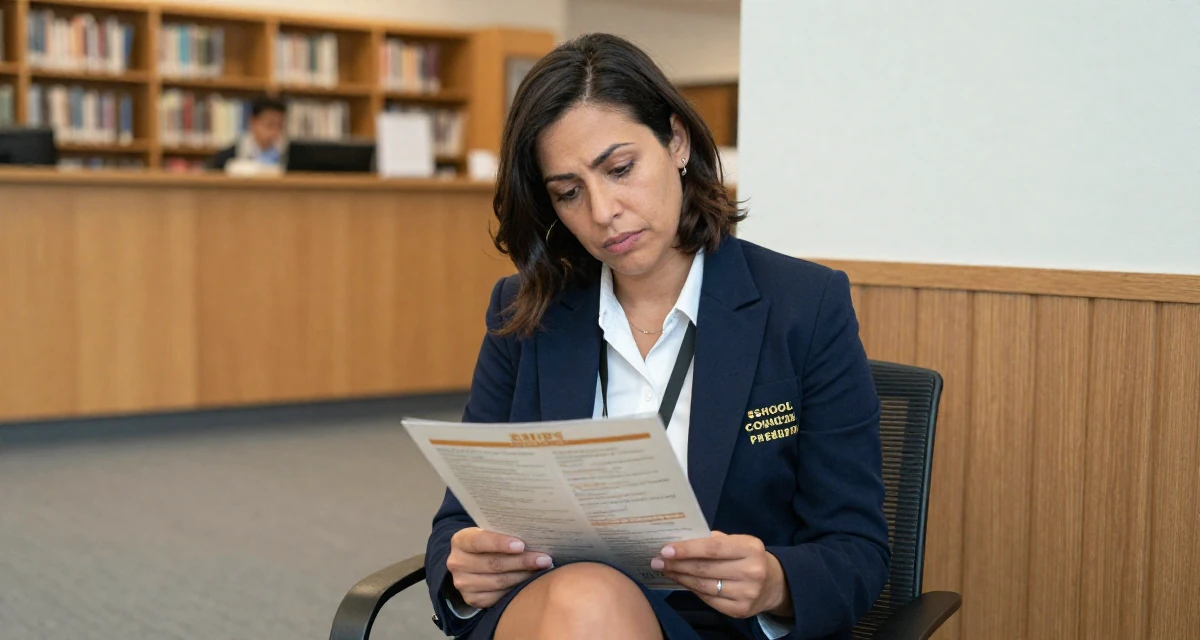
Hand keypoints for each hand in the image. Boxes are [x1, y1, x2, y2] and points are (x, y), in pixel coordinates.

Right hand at [446, 528, 552, 608]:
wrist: (472, 561)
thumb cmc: (488, 542)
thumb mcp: (490, 532)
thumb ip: (504, 532)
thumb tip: (534, 535)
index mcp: (460, 541)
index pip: (479, 541)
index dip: (500, 543)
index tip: (521, 545)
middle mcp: (457, 563)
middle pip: (493, 564)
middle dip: (522, 561)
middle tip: (544, 559)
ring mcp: (463, 584)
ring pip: (499, 581)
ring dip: (523, 576)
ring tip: (542, 570)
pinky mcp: (472, 599)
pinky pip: (498, 596)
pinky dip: (516, 589)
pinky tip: (530, 583)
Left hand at [651, 531, 791, 619]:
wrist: (775, 584)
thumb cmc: (749, 557)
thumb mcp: (738, 542)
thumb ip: (713, 540)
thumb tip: (679, 541)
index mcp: (750, 548)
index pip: (713, 548)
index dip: (687, 549)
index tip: (665, 550)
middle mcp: (751, 571)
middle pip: (705, 569)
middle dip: (677, 564)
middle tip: (657, 561)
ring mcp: (747, 594)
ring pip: (703, 586)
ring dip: (680, 577)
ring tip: (665, 570)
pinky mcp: (740, 611)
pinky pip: (708, 599)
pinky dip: (692, 589)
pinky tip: (682, 581)